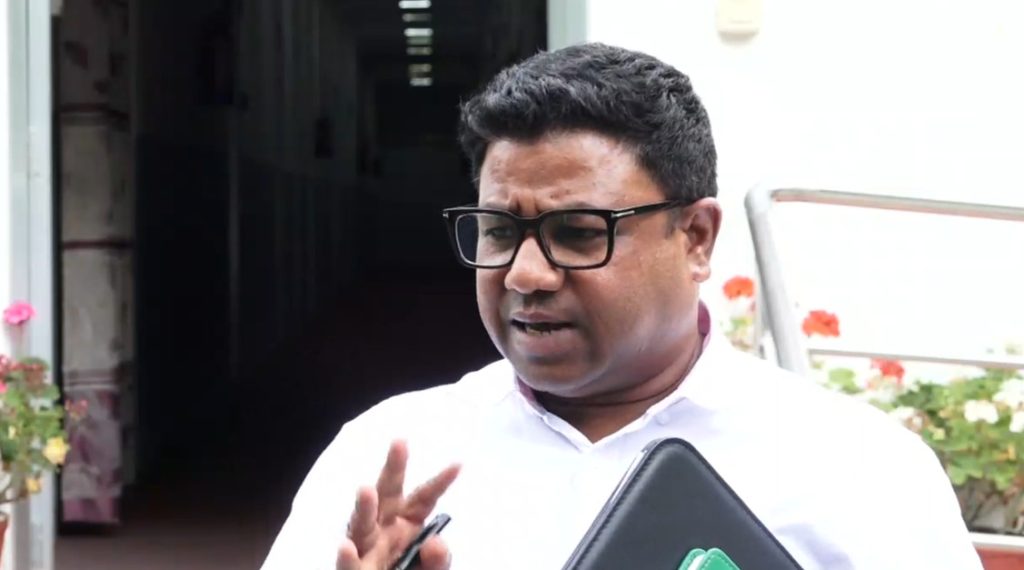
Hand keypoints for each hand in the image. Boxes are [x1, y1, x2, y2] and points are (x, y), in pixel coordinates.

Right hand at [337, 440, 459, 569]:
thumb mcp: (431, 569)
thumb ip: (438, 559)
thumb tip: (435, 543)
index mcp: (406, 523)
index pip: (424, 498)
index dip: (439, 483)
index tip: (458, 465)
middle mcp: (383, 528)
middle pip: (388, 494)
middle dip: (394, 469)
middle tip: (400, 442)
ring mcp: (365, 548)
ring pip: (362, 524)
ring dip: (364, 507)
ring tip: (366, 491)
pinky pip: (349, 564)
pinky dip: (346, 557)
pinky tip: (345, 547)